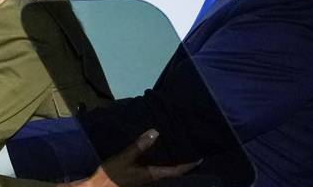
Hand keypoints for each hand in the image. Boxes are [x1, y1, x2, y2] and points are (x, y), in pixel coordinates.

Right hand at [75, 129, 200, 186]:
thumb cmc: (111, 176)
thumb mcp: (125, 158)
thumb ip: (139, 146)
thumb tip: (156, 132)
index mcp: (152, 175)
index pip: (176, 171)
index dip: (189, 165)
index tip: (200, 157)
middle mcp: (152, 179)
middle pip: (172, 171)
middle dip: (182, 162)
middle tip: (190, 148)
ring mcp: (144, 179)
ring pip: (163, 170)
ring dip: (171, 161)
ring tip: (177, 147)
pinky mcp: (138, 177)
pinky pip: (154, 168)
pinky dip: (160, 161)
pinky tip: (157, 152)